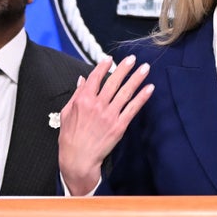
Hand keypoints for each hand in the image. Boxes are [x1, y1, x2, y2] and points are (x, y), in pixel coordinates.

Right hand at [58, 55, 153, 194]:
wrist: (78, 158)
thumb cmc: (70, 137)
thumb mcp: (66, 113)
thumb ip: (76, 95)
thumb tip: (83, 79)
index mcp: (83, 100)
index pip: (96, 78)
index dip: (104, 67)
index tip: (111, 59)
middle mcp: (97, 105)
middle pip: (113, 82)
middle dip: (124, 68)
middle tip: (133, 58)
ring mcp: (109, 115)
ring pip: (125, 92)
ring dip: (136, 78)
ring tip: (145, 68)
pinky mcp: (119, 126)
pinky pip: (133, 108)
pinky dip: (142, 97)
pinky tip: (149, 88)